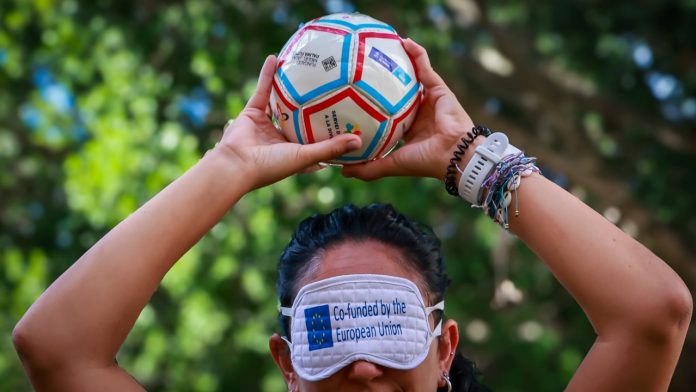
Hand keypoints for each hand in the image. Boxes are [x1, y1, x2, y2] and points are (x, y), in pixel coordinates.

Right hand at [216, 55, 361, 189]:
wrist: (236, 165)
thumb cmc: (272, 166)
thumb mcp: (306, 157)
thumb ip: (330, 148)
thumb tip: (359, 141)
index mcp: (296, 153)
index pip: (318, 142)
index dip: (331, 133)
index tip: (348, 120)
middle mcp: (282, 139)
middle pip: (301, 119)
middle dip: (313, 106)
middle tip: (331, 88)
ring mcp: (267, 126)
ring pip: (282, 102)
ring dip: (290, 87)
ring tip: (304, 69)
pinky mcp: (252, 113)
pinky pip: (263, 90)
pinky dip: (268, 75)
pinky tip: (276, 57)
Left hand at [342, 39, 475, 180]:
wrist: (454, 155)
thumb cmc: (425, 161)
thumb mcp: (392, 165)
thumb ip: (369, 168)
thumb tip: (343, 171)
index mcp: (409, 130)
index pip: (389, 114)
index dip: (375, 106)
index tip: (356, 98)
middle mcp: (419, 113)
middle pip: (398, 92)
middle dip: (384, 81)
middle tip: (365, 69)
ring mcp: (429, 99)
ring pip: (411, 76)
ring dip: (400, 62)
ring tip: (382, 48)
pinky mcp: (438, 88)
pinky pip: (425, 66)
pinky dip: (416, 53)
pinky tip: (404, 41)